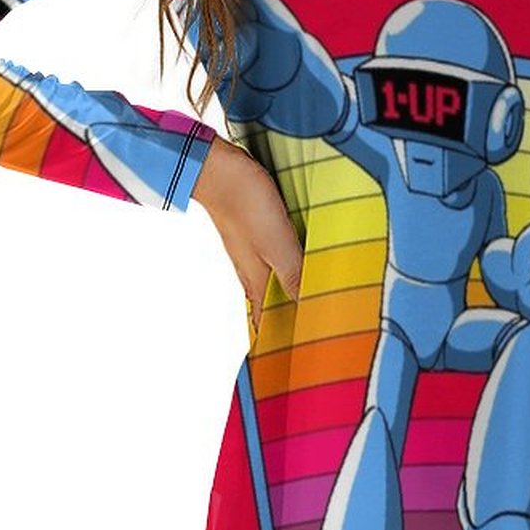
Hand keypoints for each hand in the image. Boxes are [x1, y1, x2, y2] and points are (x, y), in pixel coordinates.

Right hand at [190, 137, 302, 336]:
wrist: (218, 167)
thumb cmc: (247, 205)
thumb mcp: (279, 245)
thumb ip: (295, 277)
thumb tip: (309, 311)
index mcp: (256, 282)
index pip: (265, 324)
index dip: (276, 342)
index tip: (292, 361)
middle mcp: (251, 272)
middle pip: (270, 306)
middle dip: (287, 323)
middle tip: (310, 339)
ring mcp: (251, 253)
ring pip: (273, 284)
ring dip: (289, 298)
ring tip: (310, 309)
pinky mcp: (254, 233)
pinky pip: (274, 262)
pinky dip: (288, 272)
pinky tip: (299, 268)